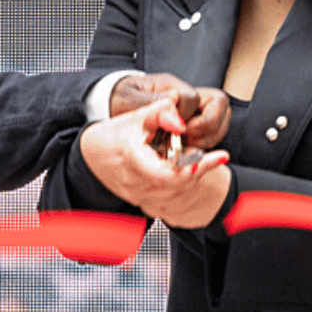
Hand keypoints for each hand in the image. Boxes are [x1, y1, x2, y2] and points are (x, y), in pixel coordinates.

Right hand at [80, 97, 231, 224]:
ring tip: (206, 161)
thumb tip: (180, 110)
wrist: (91, 154)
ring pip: (177, 193)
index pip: (171, 173)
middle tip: (218, 157)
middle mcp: (136, 183)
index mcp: (133, 160)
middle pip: (179, 184)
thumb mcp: (135, 117)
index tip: (220, 156)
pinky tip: (192, 170)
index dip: (198, 166)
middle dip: (200, 169)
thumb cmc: (112, 135)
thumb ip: (160, 112)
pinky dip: (184, 185)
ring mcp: (139, 195)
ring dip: (194, 177)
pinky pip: (170, 198)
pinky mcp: (142, 201)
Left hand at [110, 72, 230, 154]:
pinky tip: (186, 151)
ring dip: (209, 137)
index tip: (172, 131)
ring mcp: (193, 108)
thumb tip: (175, 102)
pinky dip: (205, 144)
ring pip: (221, 119)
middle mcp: (187, 95)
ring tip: (186, 147)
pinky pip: (213, 133)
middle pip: (219, 103)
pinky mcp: (194, 122)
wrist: (112, 105)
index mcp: (171, 85)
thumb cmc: (118, 100)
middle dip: (208, 126)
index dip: (185, 117)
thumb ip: (152, 102)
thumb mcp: (128, 100)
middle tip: (186, 140)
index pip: (193, 98)